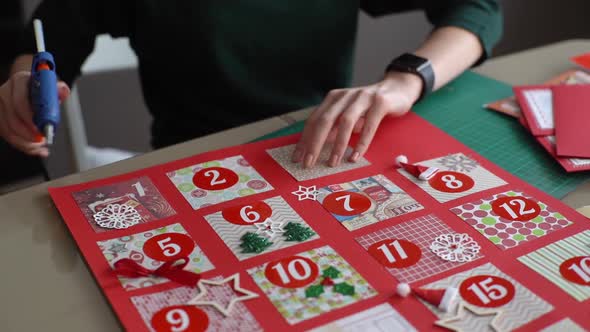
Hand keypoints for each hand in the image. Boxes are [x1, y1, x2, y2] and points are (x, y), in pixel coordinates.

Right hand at [0, 71, 69, 156]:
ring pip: (9, 131)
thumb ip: (57, 91)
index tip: (40, 128)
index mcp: (19, 81)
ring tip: (41, 145)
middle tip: (42, 140)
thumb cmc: (40, 91)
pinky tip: (36, 148)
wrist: (29, 90)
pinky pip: (7, 136)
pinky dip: (23, 145)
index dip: (30, 117)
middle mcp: (5, 92)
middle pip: (13, 119)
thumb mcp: (51, 88)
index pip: (21, 101)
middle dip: (29, 134)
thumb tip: (63, 90)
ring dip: (27, 142)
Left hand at [292, 71, 422, 167]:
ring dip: (338, 145)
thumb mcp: (348, 116)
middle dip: (315, 143)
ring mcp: (362, 98)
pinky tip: (356, 156)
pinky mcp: (380, 103)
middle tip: (308, 163)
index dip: (304, 139)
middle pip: (325, 120)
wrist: (397, 89)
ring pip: (345, 122)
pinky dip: (361, 142)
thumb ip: (334, 129)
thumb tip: (316, 148)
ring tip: (332, 163)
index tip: (297, 158)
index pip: (314, 120)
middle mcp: (344, 96)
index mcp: (333, 99)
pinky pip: (369, 125)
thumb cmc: (369, 107)